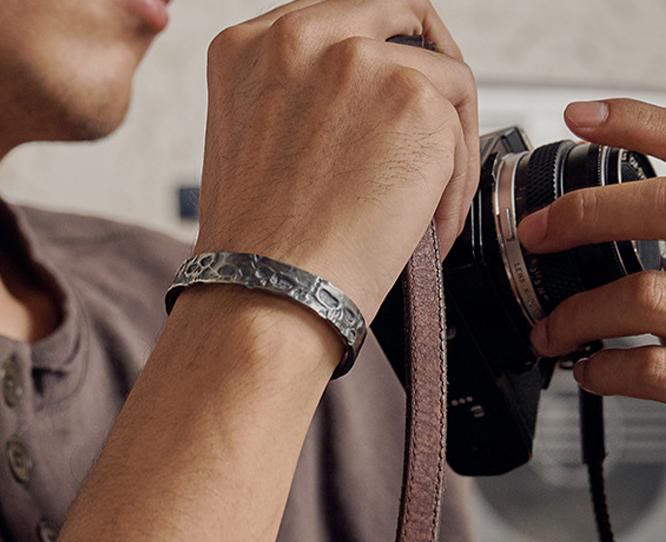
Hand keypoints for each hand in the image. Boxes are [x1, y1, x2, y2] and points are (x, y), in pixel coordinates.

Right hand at [197, 0, 477, 326]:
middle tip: (439, 124)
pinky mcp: (412, 100)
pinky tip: (428, 225)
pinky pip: (461, 133)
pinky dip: (454, 185)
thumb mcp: (255, 145)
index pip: (345, 19)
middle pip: (402, 22)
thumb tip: (363, 108)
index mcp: (254, 48)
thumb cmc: (260, 244)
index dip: (382, 54)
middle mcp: (302, 38)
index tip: (398, 88)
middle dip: (428, 73)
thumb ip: (302, 101)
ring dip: (446, 143)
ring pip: (444, 79)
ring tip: (428, 203)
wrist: (268, 292)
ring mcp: (359, 61)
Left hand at [519, 98, 665, 401]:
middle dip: (586, 216)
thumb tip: (592, 125)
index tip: (577, 119)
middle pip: (663, 208)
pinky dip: (605, 370)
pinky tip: (591, 367)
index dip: (632, 122)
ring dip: (577, 316)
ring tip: (550, 331)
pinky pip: (649, 369)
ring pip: (643, 298)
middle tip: (536, 232)